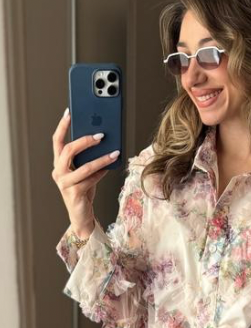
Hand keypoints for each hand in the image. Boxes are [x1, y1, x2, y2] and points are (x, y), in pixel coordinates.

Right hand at [51, 109, 114, 231]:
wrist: (82, 215)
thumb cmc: (84, 190)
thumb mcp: (86, 172)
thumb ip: (89, 158)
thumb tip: (104, 141)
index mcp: (59, 163)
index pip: (57, 141)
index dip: (62, 126)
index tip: (69, 112)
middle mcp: (58, 172)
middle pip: (68, 150)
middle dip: (85, 140)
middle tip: (101, 135)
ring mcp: (65, 184)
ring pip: (84, 166)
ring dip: (101, 158)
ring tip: (114, 152)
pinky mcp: (74, 194)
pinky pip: (91, 180)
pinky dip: (102, 173)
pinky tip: (110, 167)